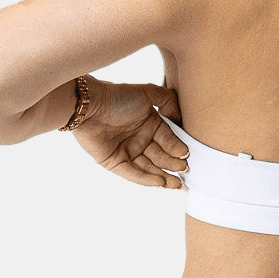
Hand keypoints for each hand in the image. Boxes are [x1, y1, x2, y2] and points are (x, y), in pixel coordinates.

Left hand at [70, 80, 189, 186]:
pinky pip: (133, 174)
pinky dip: (146, 179)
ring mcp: (127, 152)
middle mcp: (139, 139)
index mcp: (149, 124)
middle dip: (174, 165)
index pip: (168, 140)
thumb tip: (182, 119)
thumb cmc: (117, 97)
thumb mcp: (147, 93)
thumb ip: (168, 101)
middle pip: (161, 156)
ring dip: (164, 177)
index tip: (188, 155)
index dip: (178, 149)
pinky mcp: (114, 163)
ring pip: (149, 168)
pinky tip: (160, 182)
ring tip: (177, 184)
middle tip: (185, 170)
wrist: (90, 106)